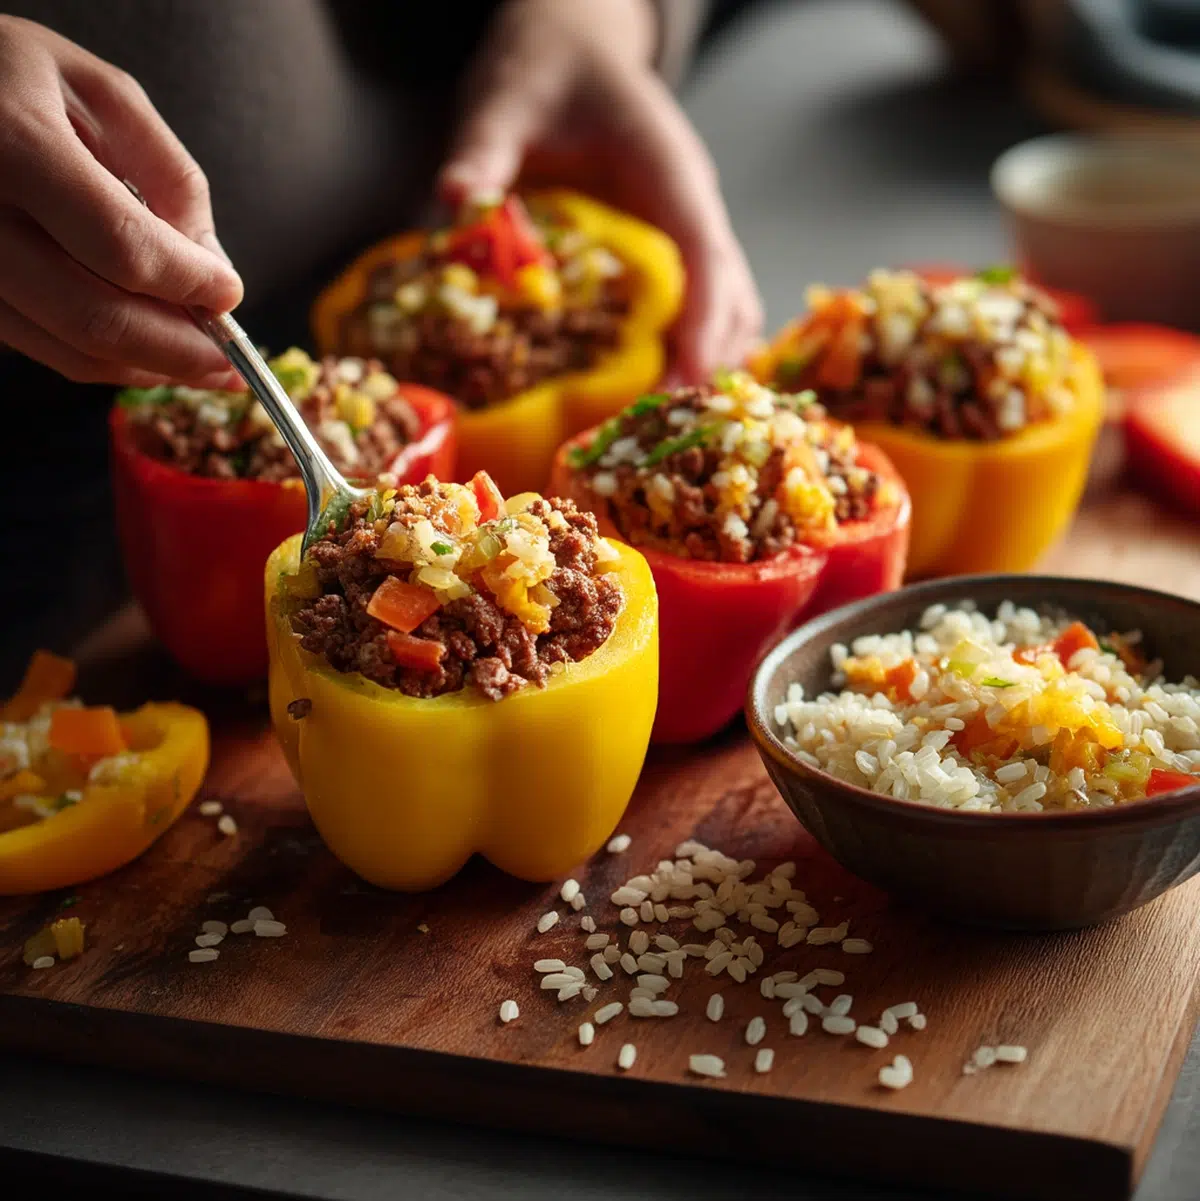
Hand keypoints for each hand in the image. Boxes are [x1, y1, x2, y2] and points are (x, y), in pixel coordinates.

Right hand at [0, 17, 242, 387]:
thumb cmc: (11, 74)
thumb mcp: (103, 94)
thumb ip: (170, 177)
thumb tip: (213, 266)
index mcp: (17, 146)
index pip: (122, 247)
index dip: (188, 283)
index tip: (229, 295)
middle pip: (96, 319)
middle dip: (179, 351)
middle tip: (230, 361)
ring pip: (70, 348)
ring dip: (149, 367)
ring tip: (201, 365)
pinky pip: (45, 348)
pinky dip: (107, 360)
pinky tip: (149, 348)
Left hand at [438, 0, 762, 383]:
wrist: (571, 47)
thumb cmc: (546, 70)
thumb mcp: (506, 100)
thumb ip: (484, 148)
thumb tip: (457, 199)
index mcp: (666, 168)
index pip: (703, 249)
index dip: (702, 317)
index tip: (687, 374)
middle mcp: (690, 203)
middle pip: (730, 291)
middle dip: (708, 358)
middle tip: (662, 419)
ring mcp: (686, 226)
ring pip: (727, 304)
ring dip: (706, 360)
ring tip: (662, 417)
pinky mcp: (669, 246)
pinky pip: (701, 304)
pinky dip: (690, 348)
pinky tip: (656, 386)